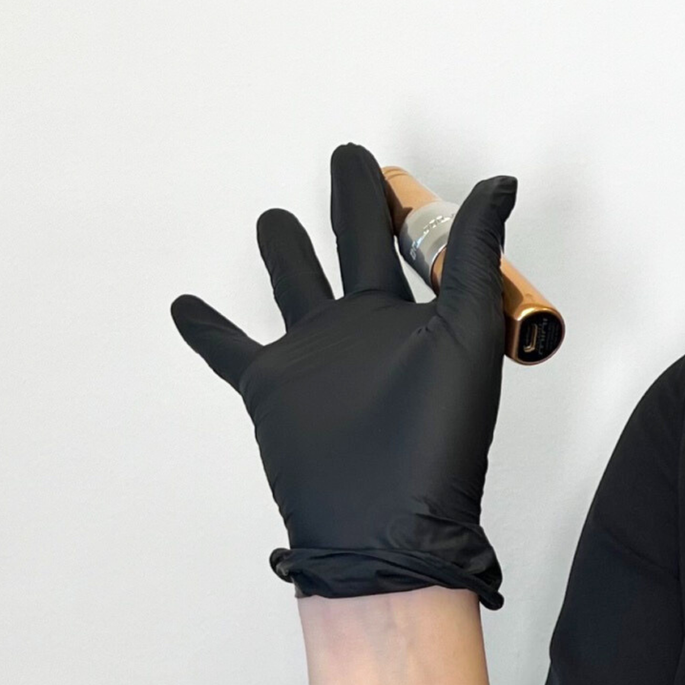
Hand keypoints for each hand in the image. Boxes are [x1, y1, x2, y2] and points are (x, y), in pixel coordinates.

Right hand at [172, 142, 517, 603]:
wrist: (384, 526)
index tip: (395, 167)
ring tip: (273, 218)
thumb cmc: (438, 440)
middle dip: (350, 203)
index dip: (405, 203)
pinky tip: (185, 304)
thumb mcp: (467, 331)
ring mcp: (317, 357)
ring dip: (285, 253)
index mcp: (415, 312)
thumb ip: (473, 255)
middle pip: (353, 246)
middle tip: (346, 158)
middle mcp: (365, 327)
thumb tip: (498, 182)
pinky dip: (206, 329)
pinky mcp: (272, 388)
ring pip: (295, 286)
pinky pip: (232, 350)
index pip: (409, 240)